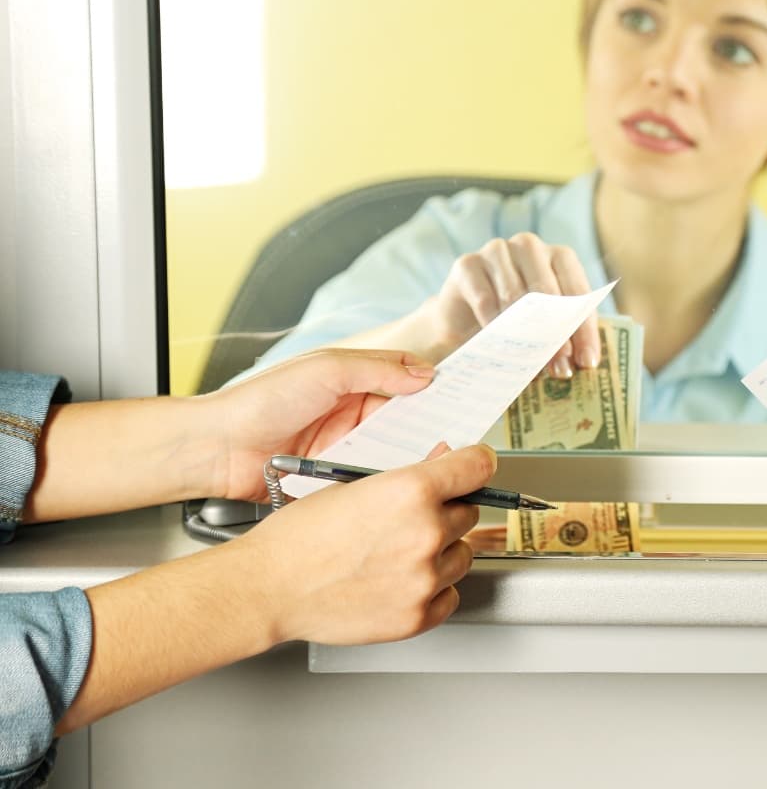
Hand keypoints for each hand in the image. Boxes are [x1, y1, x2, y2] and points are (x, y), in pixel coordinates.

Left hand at [199, 349, 436, 502]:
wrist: (216, 448)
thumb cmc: (260, 401)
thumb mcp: (326, 370)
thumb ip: (377, 369)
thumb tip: (422, 373)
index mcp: (354, 379)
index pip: (406, 378)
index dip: (434, 384)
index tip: (464, 392)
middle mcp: (353, 412)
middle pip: (407, 418)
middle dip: (430, 425)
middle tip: (455, 433)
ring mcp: (345, 445)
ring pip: (392, 450)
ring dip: (408, 455)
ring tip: (431, 459)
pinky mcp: (335, 476)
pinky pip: (370, 477)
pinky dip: (383, 479)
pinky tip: (397, 482)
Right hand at [240, 442, 495, 645]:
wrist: (267, 588)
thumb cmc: (298, 538)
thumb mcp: (352, 487)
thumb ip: (406, 477)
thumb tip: (441, 463)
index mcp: (411, 492)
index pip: (478, 466)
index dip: (476, 463)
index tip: (475, 467)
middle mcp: (425, 533)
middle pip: (469, 512)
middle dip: (447, 511)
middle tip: (413, 518)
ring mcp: (424, 579)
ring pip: (463, 555)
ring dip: (442, 550)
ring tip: (399, 553)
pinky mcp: (417, 616)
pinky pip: (450, 595)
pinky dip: (434, 588)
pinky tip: (402, 580)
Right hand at [415, 233, 598, 374]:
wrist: (465, 317)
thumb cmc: (515, 319)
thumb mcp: (545, 326)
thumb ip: (565, 335)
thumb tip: (583, 362)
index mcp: (558, 257)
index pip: (577, 290)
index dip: (584, 328)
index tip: (586, 362)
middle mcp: (529, 247)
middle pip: (547, 289)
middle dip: (556, 332)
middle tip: (560, 368)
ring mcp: (496, 251)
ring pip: (515, 292)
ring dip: (525, 332)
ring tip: (531, 365)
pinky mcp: (467, 264)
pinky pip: (484, 297)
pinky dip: (493, 324)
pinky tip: (499, 347)